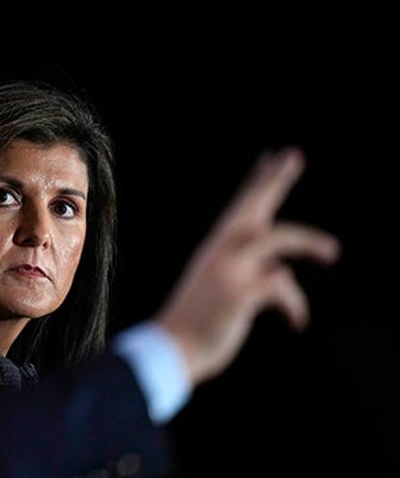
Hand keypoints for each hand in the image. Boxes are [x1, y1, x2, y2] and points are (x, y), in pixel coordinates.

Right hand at [154, 147, 339, 386]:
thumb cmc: (198, 323)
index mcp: (215, 250)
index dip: (257, 184)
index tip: (271, 159)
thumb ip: (250, 274)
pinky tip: (297, 322)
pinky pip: (282, 286)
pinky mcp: (240, 293)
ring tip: (332, 250)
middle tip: (291, 155)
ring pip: (276, 238)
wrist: (171, 348)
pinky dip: (295, 304)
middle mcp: (220, 252)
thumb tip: (282, 273)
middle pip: (251, 207)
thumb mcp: (222, 291)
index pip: (240, 209)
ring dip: (308, 242)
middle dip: (273, 181)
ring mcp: (229, 270)